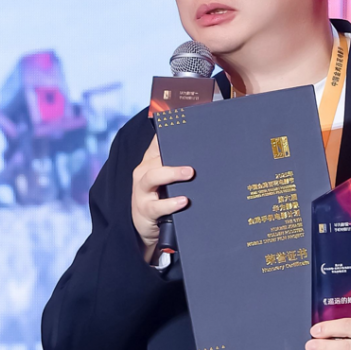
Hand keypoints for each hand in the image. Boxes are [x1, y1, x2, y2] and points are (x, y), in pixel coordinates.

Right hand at [131, 134, 193, 262]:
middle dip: (173, 154)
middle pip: (156, 158)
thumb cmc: (161, 199)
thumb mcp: (168, 181)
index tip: (183, 122)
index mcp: (151, 162)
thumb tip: (208, 154)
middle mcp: (144, 173)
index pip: (157, 142)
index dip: (168, 131)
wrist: (146, 227)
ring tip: (189, 173)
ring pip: (152, 177)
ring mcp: (142, 192)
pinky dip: (170, 203)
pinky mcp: (145, 210)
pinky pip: (156, 205)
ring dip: (171, 174)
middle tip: (194, 156)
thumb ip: (180, 167)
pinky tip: (183, 201)